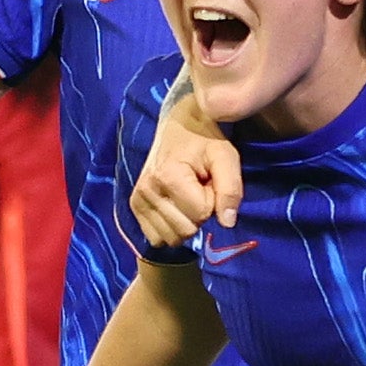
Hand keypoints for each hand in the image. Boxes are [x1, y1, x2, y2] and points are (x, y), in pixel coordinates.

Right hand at [129, 115, 242, 247]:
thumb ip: (231, 188)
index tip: (208, 182)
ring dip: (185, 222)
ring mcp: (138, 199)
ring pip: (171, 239)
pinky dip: (170, 228)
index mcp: (168, 176)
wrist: (179, 127)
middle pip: (185, 230)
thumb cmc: (205, 141)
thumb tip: (227, 223)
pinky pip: (156, 238)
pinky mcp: (134, 206)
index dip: (211, 201)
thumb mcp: (226, 157)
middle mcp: (147, 190)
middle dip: (198, 214)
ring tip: (186, 197)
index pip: (200, 214)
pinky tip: (174, 207)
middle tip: (198, 190)